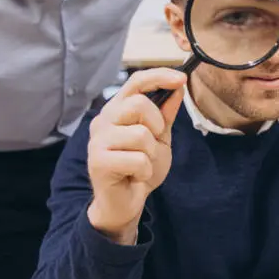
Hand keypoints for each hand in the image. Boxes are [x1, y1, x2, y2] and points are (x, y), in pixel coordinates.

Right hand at [87, 68, 185, 243]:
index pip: (135, 82)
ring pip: (140, 134)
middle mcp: (103, 120)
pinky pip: (137, 159)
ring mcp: (97, 141)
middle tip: (153, 143)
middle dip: (157, 125)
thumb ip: (166, 114)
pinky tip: (136, 176)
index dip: (158, 76)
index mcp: (118, 110)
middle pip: (138, 104)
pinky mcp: (98, 161)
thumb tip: (177, 88)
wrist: (126, 202)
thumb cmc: (140, 167)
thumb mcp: (160, 138)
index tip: (181, 78)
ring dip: (151, 153)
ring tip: (143, 163)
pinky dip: (145, 170)